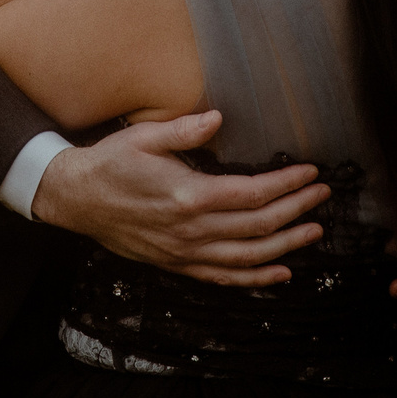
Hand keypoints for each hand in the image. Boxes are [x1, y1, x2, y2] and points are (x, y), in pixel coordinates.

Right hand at [31, 111, 329, 286]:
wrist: (74, 199)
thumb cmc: (109, 163)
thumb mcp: (143, 136)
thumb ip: (183, 130)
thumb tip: (218, 118)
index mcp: (187, 194)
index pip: (252, 193)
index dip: (286, 184)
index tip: (310, 173)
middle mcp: (190, 229)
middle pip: (258, 225)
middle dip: (296, 210)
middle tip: (322, 196)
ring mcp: (184, 252)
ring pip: (247, 257)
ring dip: (286, 245)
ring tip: (314, 231)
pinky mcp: (177, 264)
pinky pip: (224, 278)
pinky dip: (255, 279)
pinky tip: (280, 274)